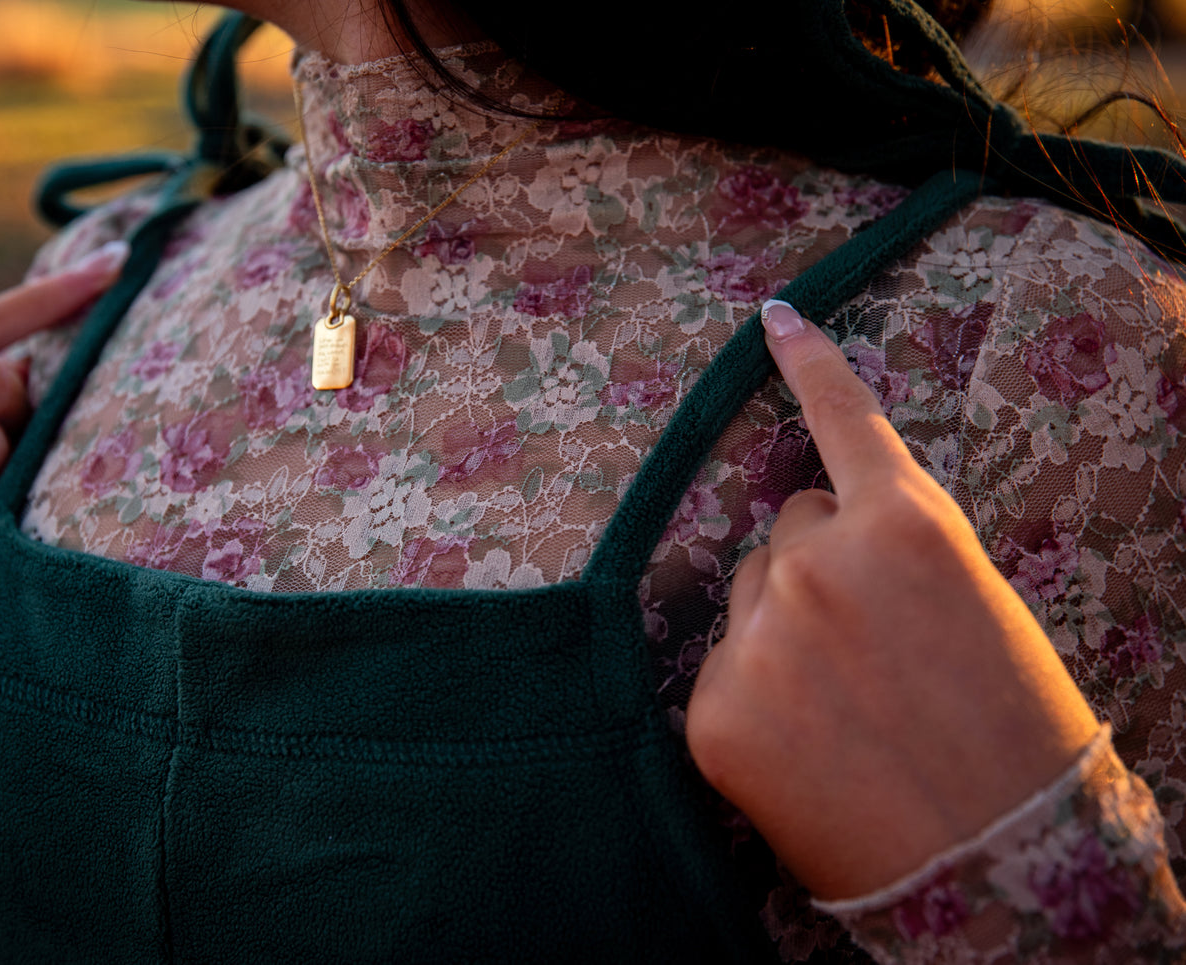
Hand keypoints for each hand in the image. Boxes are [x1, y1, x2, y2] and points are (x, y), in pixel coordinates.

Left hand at [685, 300, 1099, 900]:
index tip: (773, 315)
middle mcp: (816, 561)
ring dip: (785, 626)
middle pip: (789, 526)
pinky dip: (755, 697)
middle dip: (823, 565)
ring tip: (848, 705)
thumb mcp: (975, 605)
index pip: (843, 419)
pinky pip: (724, 670)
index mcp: (904, 525)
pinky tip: (807, 747)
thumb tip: (819, 526)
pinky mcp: (712, 708)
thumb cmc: (1014, 734)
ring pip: (752, 593)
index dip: (810, 361)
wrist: (1000, 869)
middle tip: (878, 645)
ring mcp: (757, 634)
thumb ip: (892, 548)